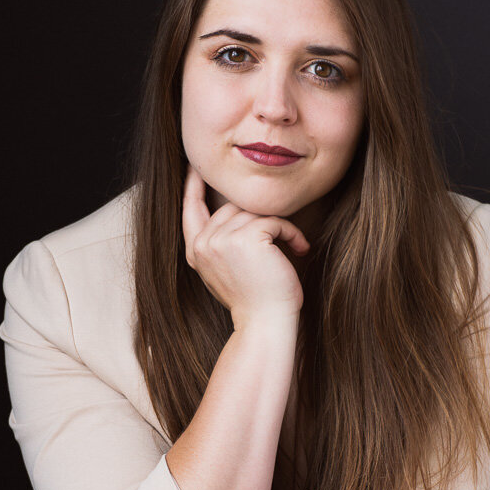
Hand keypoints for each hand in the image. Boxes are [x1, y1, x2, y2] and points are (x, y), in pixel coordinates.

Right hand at [182, 163, 309, 329]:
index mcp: (195, 252)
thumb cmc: (255, 299)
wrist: (265, 323)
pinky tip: (300, 248)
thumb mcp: (227, 269)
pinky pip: (273, 219)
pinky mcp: (246, 238)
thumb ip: (221, 241)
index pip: (190, 208)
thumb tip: (231, 210)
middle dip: (260, 219)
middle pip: (232, 206)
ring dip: (279, 226)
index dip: (193, 185)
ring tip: (292, 246)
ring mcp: (221, 240)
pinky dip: (292, 232)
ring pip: (254, 211)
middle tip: (283, 239)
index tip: (197, 166)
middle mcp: (203, 244)